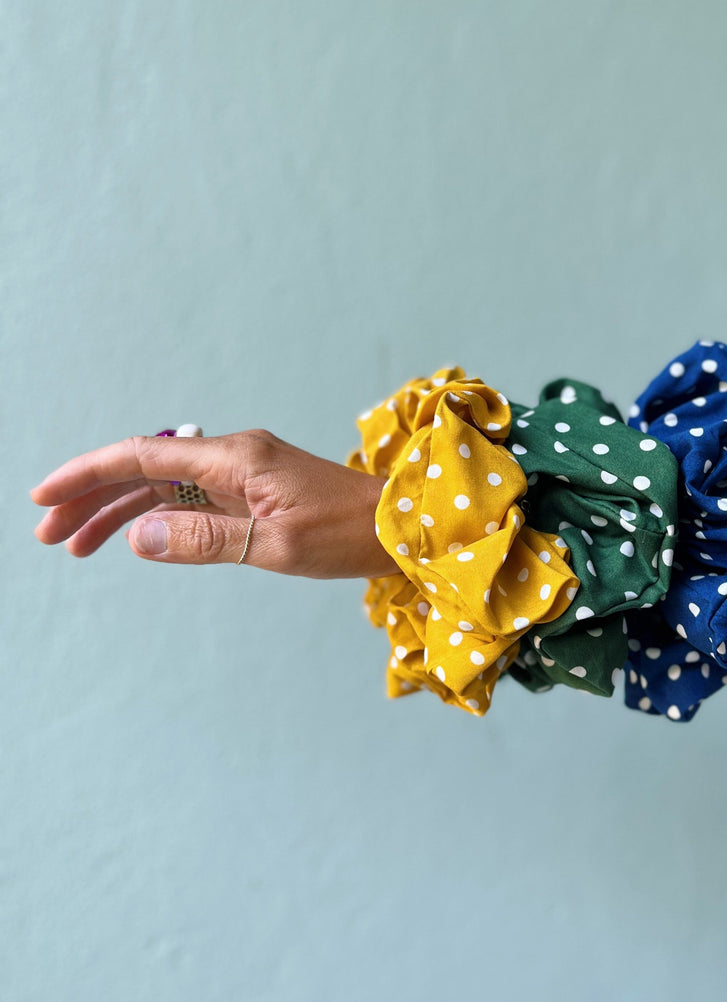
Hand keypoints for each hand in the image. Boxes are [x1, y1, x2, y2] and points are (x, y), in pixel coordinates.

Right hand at [30, 429, 398, 578]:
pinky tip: (137, 537)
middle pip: (144, 469)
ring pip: (165, 485)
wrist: (404, 527)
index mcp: (235, 458)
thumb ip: (203, 541)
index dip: (89, 474)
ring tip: (77, 546)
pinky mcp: (257, 492)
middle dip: (93, 498)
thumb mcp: (275, 546)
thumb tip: (137, 537)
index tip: (45, 497)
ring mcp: (245, 473)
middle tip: (50, 535)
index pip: (142, 455)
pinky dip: (159, 517)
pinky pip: (194, 499)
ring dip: (121, 512)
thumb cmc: (350, 534)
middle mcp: (234, 457)